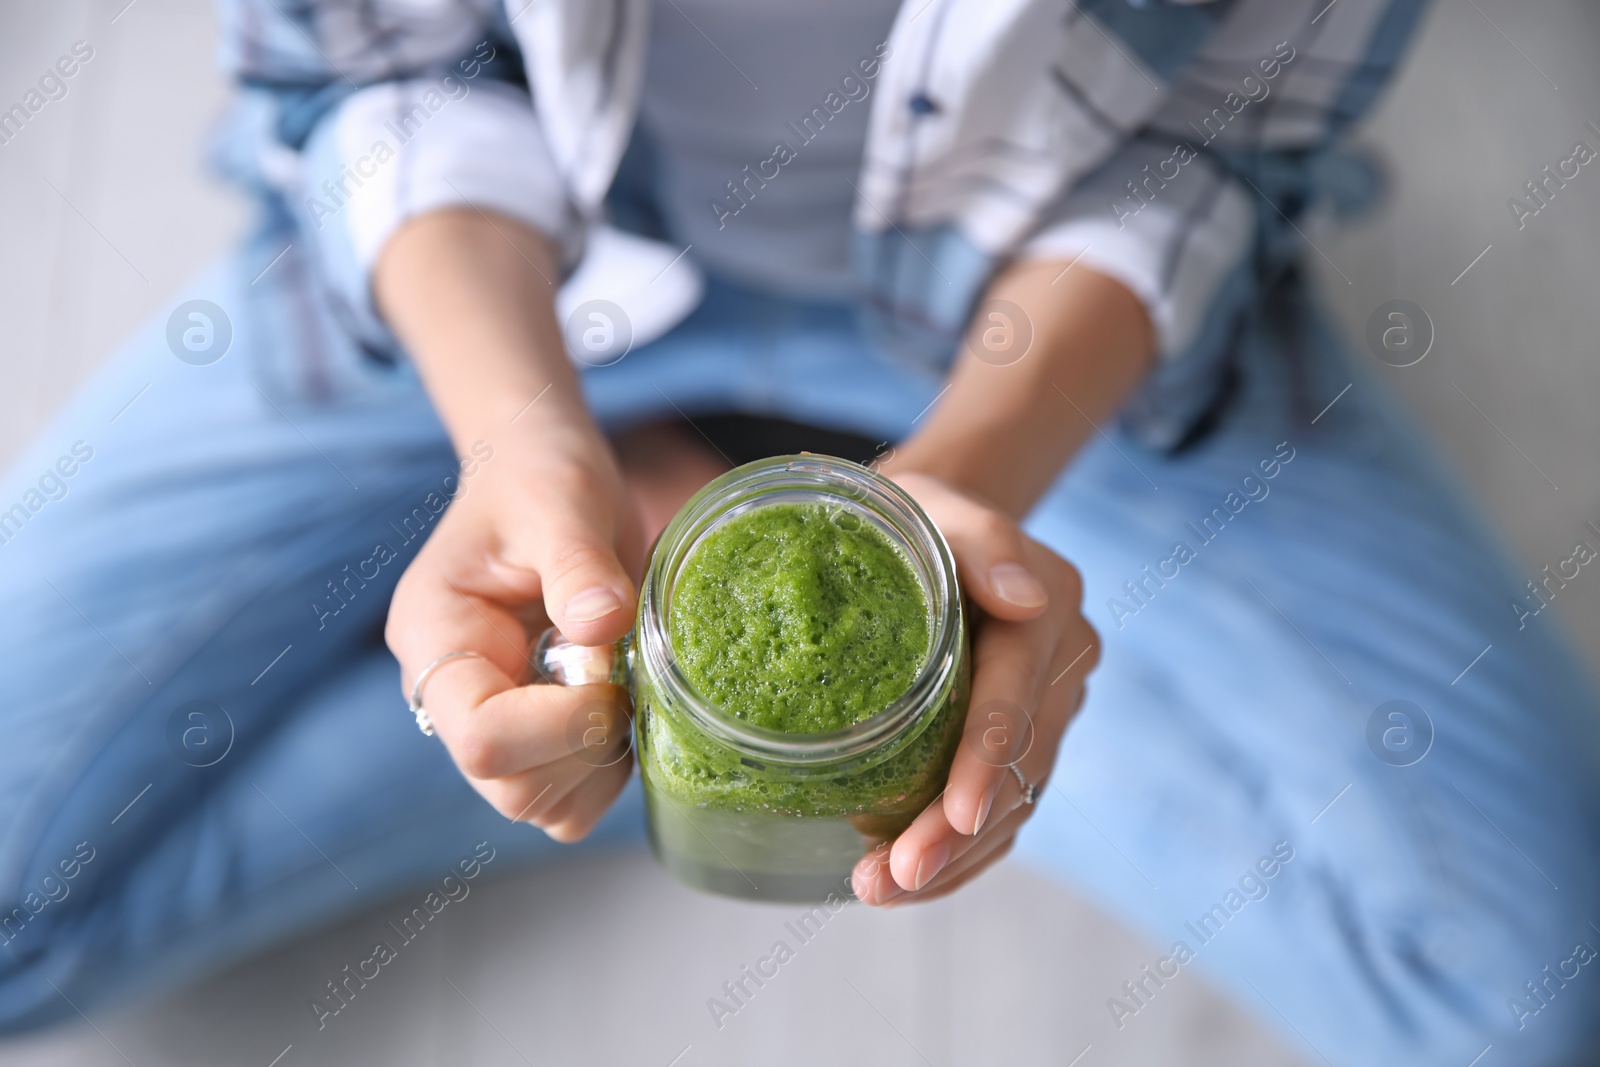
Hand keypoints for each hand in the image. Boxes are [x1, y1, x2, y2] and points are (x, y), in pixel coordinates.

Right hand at [385, 431, 645, 840]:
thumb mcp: (561, 501)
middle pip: (512, 787)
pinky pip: (574, 795)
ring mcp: (496, 720)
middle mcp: (453, 696)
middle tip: (620, 671)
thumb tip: (601, 625)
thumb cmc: (538, 480)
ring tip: (620, 678)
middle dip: (586, 744)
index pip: (482, 738)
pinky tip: (624, 698)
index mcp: (436, 640)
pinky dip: (612, 766)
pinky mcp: (538, 734)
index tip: (610, 671)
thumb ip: (578, 563)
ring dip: (602, 761)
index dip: (560, 725)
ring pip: (545, 804)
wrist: (542, 477)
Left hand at [850, 472, 1098, 905]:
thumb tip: (1026, 596)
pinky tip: (910, 879)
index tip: (950, 820)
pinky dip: (960, 852)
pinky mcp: (1023, 740)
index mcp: (1049, 611)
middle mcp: (1063, 667)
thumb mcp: (937, 504)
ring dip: (954, 859)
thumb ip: (984, 541)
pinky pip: (1003, 809)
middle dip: (954, 833)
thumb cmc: (918, 513)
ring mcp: (1048, 709)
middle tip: (889, 879)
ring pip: (1013, 803)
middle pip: (1016, 767)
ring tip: (878, 889)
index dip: (984, 763)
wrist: (932, 525)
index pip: (1017, 698)